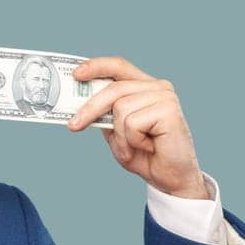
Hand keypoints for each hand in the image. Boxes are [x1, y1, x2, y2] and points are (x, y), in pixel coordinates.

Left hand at [66, 57, 207, 198]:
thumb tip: (80, 104)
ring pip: (121, 108)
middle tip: (74, 126)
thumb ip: (104, 115)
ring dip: (120, 136)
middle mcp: (157, 87)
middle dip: (90, 108)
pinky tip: (148, 147)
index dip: (96, 67)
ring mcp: (164, 96)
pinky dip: (132, 141)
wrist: (169, 177)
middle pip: (114, 88)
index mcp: (144, 87)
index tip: (76, 75)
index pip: (119, 67)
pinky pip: (132, 123)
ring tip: (133, 148)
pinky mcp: (169, 110)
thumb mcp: (116, 133)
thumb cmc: (144, 155)